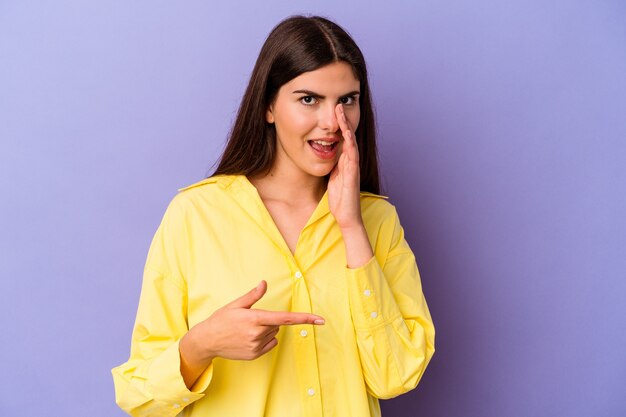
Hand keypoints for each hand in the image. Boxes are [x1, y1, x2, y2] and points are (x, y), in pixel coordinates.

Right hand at [180, 281, 323, 365]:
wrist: (207, 341)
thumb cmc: (221, 319)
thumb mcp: (236, 304)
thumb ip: (253, 295)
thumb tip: (264, 283)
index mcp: (255, 318)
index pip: (286, 318)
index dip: (305, 318)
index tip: (320, 320)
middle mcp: (257, 334)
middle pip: (277, 325)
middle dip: (268, 321)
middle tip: (249, 320)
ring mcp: (256, 346)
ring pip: (273, 335)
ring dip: (265, 331)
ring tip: (246, 330)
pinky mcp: (254, 355)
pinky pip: (270, 345)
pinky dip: (264, 341)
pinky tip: (248, 339)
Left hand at [328, 103, 362, 229]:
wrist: (347, 216)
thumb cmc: (339, 199)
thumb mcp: (331, 177)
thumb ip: (330, 166)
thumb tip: (322, 156)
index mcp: (344, 161)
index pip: (342, 139)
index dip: (338, 125)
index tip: (333, 111)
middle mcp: (350, 161)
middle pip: (348, 136)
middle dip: (343, 120)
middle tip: (338, 104)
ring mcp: (353, 166)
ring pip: (351, 141)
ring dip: (346, 126)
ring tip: (341, 112)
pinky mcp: (353, 173)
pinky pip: (352, 154)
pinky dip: (350, 142)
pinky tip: (347, 132)